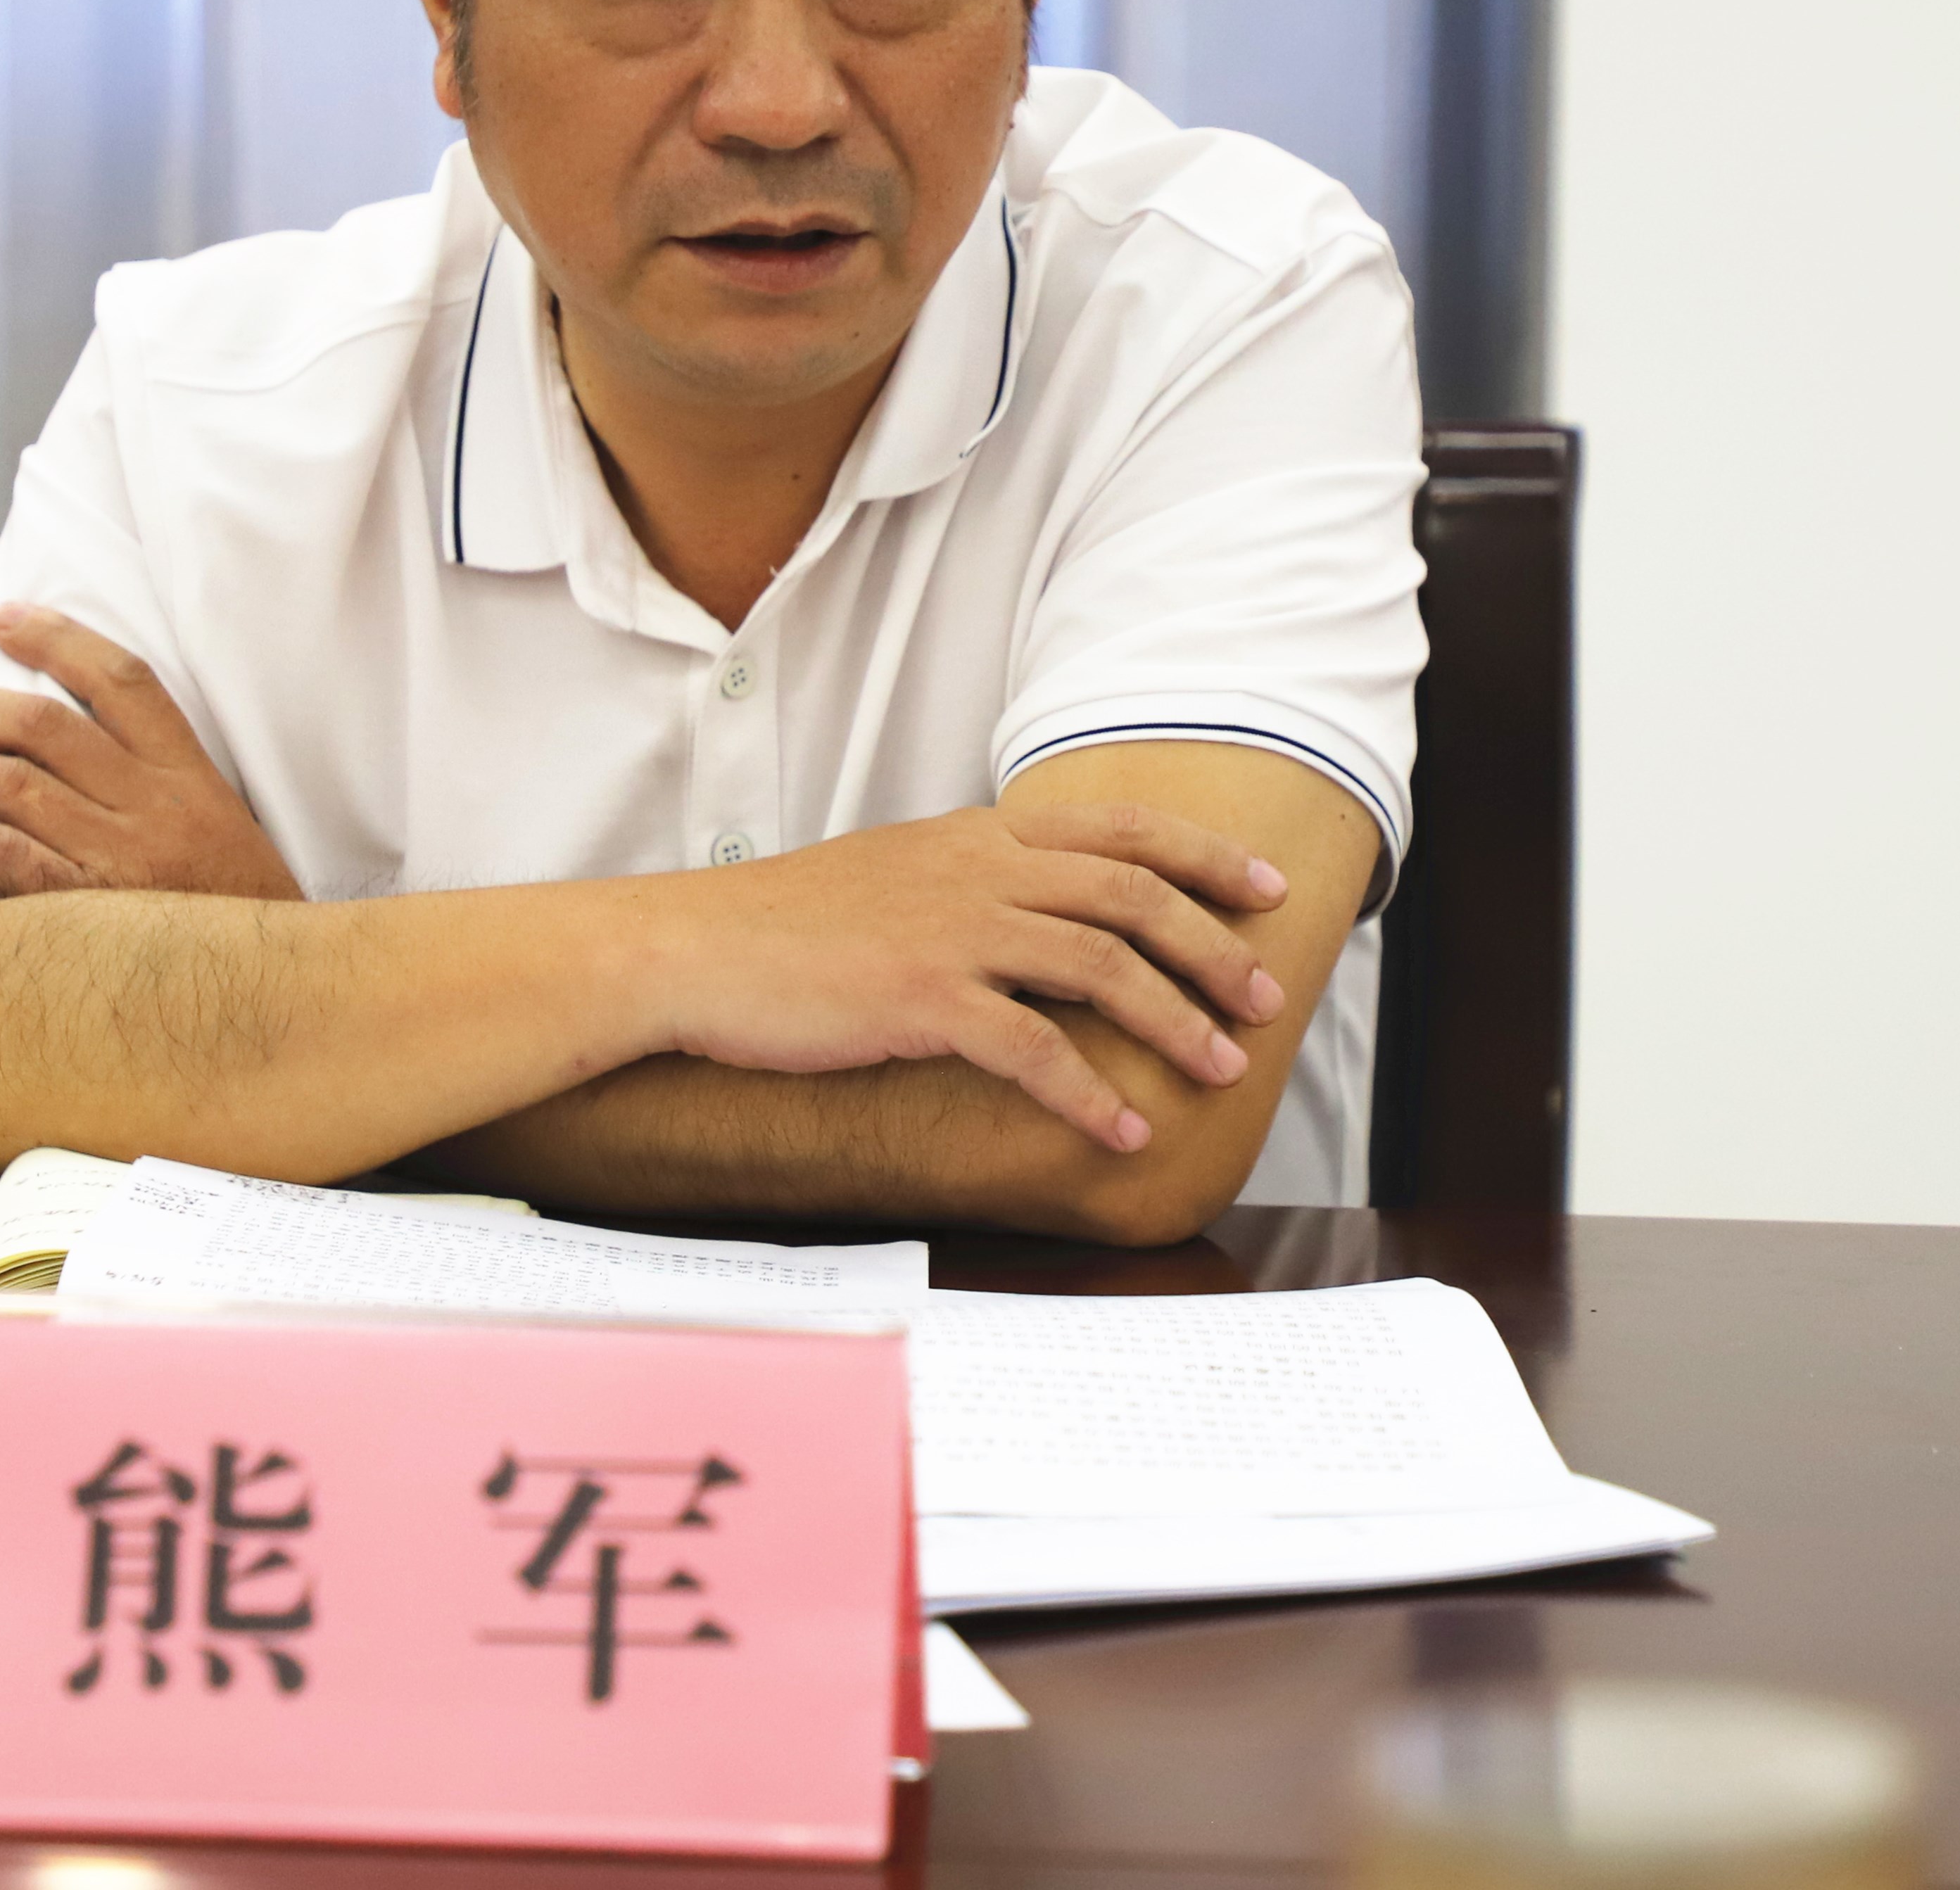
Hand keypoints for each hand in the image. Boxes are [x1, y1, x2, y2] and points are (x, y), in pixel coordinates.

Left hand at [0, 605, 304, 902]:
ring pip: (9, 787)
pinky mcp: (93, 912)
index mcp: (191, 776)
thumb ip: (158, 791)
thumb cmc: (235, 921)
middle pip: (42, 726)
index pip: (123, 680)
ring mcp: (124, 858)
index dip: (59, 639)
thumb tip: (70, 754)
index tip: (3, 619)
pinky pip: (2, 861)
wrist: (281, 999)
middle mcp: (156, 805)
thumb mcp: (220, 835)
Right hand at [614, 805, 1288, 1154]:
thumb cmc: (783, 924)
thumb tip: (1034, 905)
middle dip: (1214, 948)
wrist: (692, 949)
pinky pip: (1034, 1049)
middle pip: (1131, 895)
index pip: (1117, 828)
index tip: (1266, 888)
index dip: (1204, 855)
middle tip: (1267, 997)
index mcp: (973, 834)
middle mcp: (974, 870)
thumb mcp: (891, 871)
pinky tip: (1123, 1132)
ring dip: (1176, 1021)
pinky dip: (1090, 1094)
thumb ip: (969, 877)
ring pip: (1101, 966)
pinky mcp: (919, 999)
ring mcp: (950, 931)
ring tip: (1223, 1069)